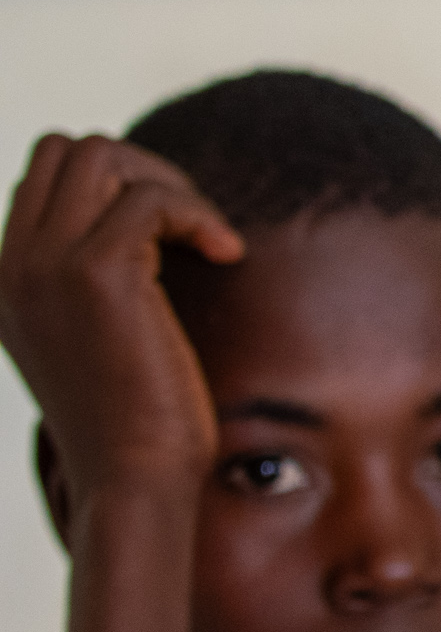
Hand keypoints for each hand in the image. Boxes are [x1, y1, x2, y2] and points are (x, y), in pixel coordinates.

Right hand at [0, 134, 239, 513]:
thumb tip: (136, 237)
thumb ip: (87, 288)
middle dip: (141, 169)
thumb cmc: (134, 426)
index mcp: (5, 276)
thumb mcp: (94, 344)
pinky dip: (198, 213)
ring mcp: (45, 263)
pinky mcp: (96, 273)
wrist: (132, 481)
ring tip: (209, 241)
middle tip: (190, 228)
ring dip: (171, 185)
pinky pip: (149, 196)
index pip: (42, 176)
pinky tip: (227, 255)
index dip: (115, 186)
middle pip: (66, 151)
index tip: (166, 236)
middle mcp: (11, 262)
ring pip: (101, 154)